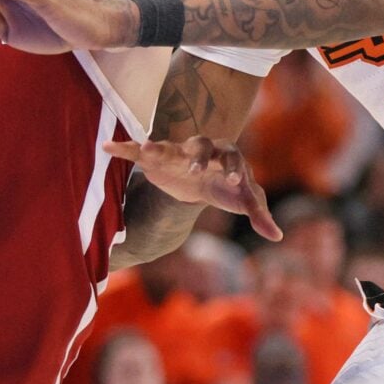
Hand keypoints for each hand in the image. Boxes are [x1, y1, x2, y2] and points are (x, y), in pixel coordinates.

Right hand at [104, 135, 280, 240]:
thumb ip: (259, 214)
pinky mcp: (156, 158)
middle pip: (202, 147)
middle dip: (199, 157)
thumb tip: (276, 236)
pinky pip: (138, 150)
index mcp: (226, 156)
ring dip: (158, 147)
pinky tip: (108, 146)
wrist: (201, 181)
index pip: (233, 159)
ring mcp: (177, 152)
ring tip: (147, 149)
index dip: (233, 169)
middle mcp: (202, 150)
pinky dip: (124, 147)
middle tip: (196, 169)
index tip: (235, 181)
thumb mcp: (244, 200)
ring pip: (169, 146)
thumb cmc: (227, 187)